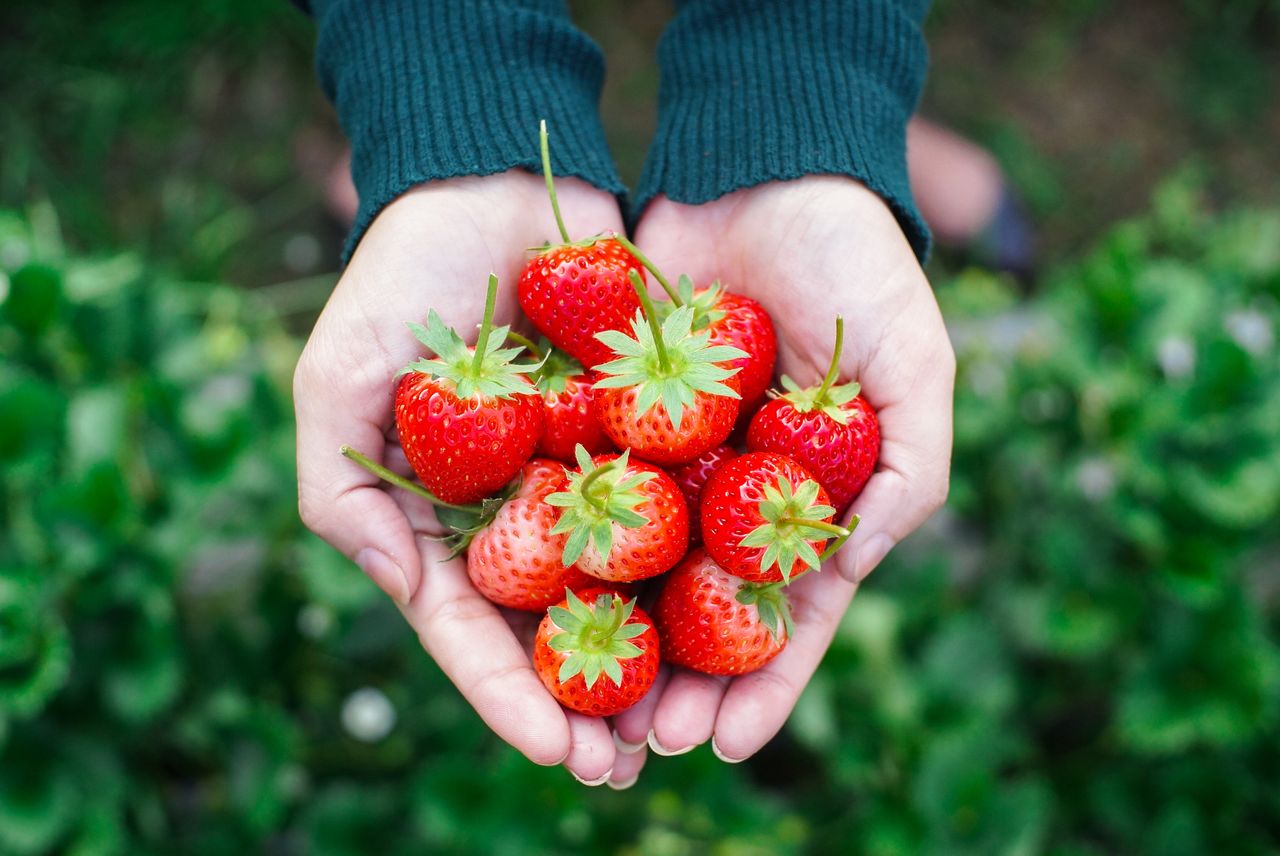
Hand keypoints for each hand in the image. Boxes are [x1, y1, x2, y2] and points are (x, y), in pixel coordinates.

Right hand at [294, 171, 644, 786]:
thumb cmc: (401, 275)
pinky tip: (738, 613)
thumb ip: (344, 495)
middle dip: (589, 701)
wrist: (491, 179)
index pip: (475, 628)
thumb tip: (408, 592)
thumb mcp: (337, 381)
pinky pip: (680, 506)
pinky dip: (703, 561)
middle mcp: (519, 509)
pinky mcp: (648, 431)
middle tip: (630, 761)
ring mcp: (586, 473)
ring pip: (624, 585)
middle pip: (555, 629)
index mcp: (444, 517)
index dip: (510, 697)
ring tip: (688, 721)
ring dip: (654, 658)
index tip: (557, 751)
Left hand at [612, 177, 954, 761]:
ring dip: (610, 638)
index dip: (762, 686)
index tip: (727, 747)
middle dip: (673, 682)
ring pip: (633, 567)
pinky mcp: (608, 413)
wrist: (765, 170)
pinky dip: (560, 543)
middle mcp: (733, 492)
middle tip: (638, 745)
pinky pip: (581, 487)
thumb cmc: (858, 265)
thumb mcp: (914, 365)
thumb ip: (908, 468)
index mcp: (808, 499)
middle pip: (698, 610)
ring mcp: (668, 457)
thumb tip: (857, 567)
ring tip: (581, 703)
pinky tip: (531, 598)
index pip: (786, 615)